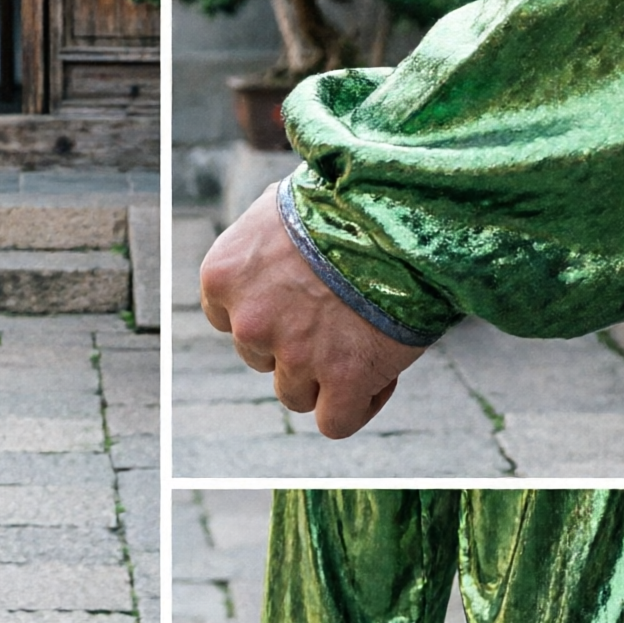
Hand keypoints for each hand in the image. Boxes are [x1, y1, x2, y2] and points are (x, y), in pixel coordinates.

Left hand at [198, 183, 425, 439]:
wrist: (401, 212)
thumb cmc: (345, 200)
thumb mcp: (279, 208)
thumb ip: (260, 245)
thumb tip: (266, 256)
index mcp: (222, 276)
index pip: (228, 321)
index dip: (269, 315)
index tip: (302, 300)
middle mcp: (248, 320)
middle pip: (262, 358)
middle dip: (296, 344)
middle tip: (342, 313)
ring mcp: (294, 354)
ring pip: (295, 395)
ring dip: (326, 377)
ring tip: (366, 340)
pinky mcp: (345, 378)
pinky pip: (336, 422)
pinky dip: (357, 406)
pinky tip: (381, 375)